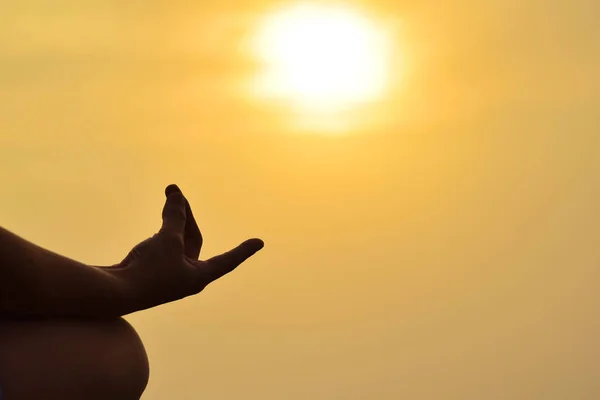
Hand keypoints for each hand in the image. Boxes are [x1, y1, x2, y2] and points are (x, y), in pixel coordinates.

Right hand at [111, 184, 263, 314]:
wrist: (112, 293)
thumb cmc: (148, 270)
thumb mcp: (168, 240)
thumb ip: (176, 218)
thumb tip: (178, 195)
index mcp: (199, 276)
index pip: (227, 260)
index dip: (243, 250)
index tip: (259, 242)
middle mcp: (186, 277)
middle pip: (194, 240)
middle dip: (186, 214)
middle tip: (174, 191)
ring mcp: (168, 276)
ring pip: (177, 241)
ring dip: (173, 218)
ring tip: (169, 195)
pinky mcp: (151, 272)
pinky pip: (163, 246)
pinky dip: (163, 231)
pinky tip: (160, 220)